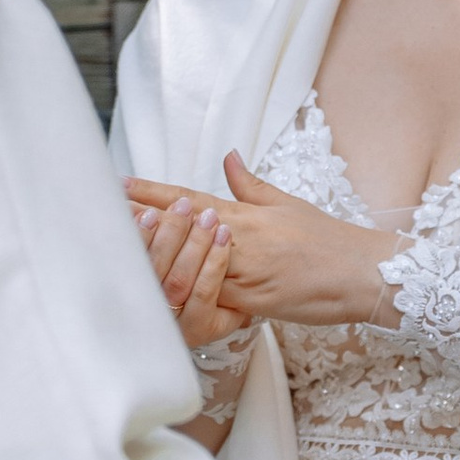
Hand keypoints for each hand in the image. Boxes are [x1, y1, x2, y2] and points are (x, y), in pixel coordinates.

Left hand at [125, 156, 398, 328]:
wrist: (363, 274)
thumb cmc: (328, 242)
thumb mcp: (288, 206)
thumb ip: (251, 185)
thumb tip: (228, 157)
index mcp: (244, 215)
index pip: (188, 199)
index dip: (151, 193)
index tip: (117, 185)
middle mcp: (238, 238)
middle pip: (177, 230)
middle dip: (137, 224)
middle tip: (95, 214)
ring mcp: (243, 271)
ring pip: (186, 264)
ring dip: (152, 259)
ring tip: (113, 253)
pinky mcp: (251, 302)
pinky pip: (208, 298)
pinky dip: (182, 295)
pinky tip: (154, 297)